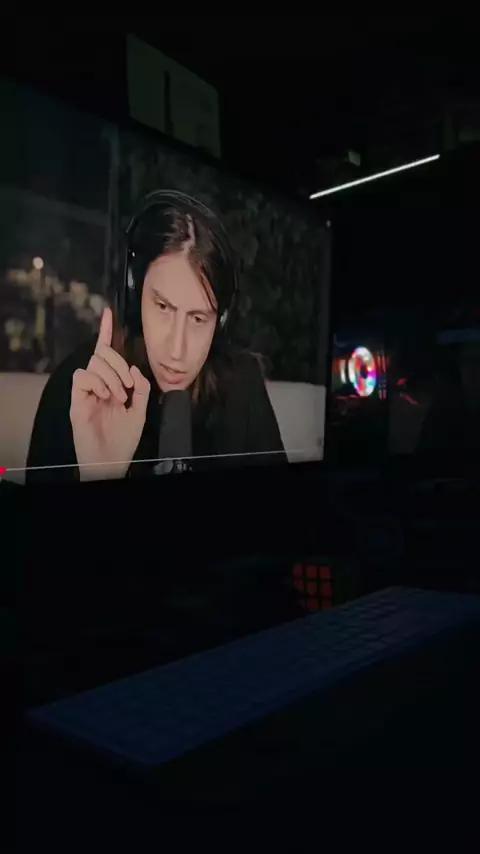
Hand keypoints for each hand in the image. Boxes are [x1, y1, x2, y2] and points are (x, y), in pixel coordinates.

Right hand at [70, 307, 150, 480]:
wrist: (112, 460)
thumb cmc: (124, 440)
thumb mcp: (141, 411)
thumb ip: (142, 388)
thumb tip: (134, 367)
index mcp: (112, 384)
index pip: (107, 354)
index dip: (107, 332)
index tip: (109, 314)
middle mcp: (97, 385)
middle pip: (102, 353)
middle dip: (118, 363)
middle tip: (128, 386)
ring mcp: (86, 392)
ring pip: (94, 363)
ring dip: (112, 377)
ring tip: (117, 397)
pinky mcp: (77, 400)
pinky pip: (82, 377)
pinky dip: (96, 382)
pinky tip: (104, 396)